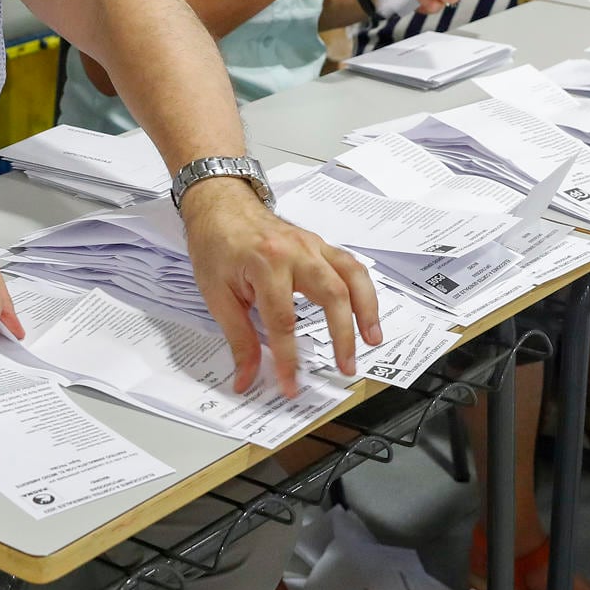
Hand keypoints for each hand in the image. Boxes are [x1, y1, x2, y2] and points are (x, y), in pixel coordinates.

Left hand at [182, 178, 381, 397]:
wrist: (221, 204)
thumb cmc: (216, 244)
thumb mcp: (217, 295)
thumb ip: (238, 339)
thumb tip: (246, 378)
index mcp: (266, 263)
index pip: (284, 320)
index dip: (289, 358)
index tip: (290, 384)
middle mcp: (296, 252)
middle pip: (332, 294)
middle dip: (343, 335)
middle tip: (345, 367)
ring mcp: (313, 245)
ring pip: (352, 275)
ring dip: (367, 309)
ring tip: (373, 340)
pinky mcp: (320, 245)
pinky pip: (350, 266)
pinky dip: (363, 290)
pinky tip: (366, 312)